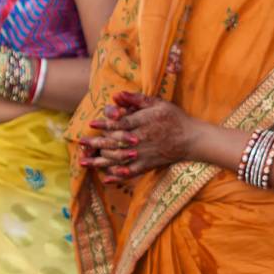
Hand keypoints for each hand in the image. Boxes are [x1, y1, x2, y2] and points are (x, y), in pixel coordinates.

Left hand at [77, 90, 205, 182]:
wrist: (192, 139)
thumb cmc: (174, 118)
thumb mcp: (157, 103)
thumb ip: (136, 99)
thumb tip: (116, 95)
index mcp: (144, 123)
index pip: (122, 123)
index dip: (106, 124)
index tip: (92, 124)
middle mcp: (142, 139)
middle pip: (116, 142)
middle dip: (97, 144)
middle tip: (81, 144)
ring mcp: (144, 154)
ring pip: (119, 159)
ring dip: (100, 161)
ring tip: (84, 162)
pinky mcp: (148, 165)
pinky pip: (131, 172)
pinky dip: (118, 176)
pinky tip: (106, 178)